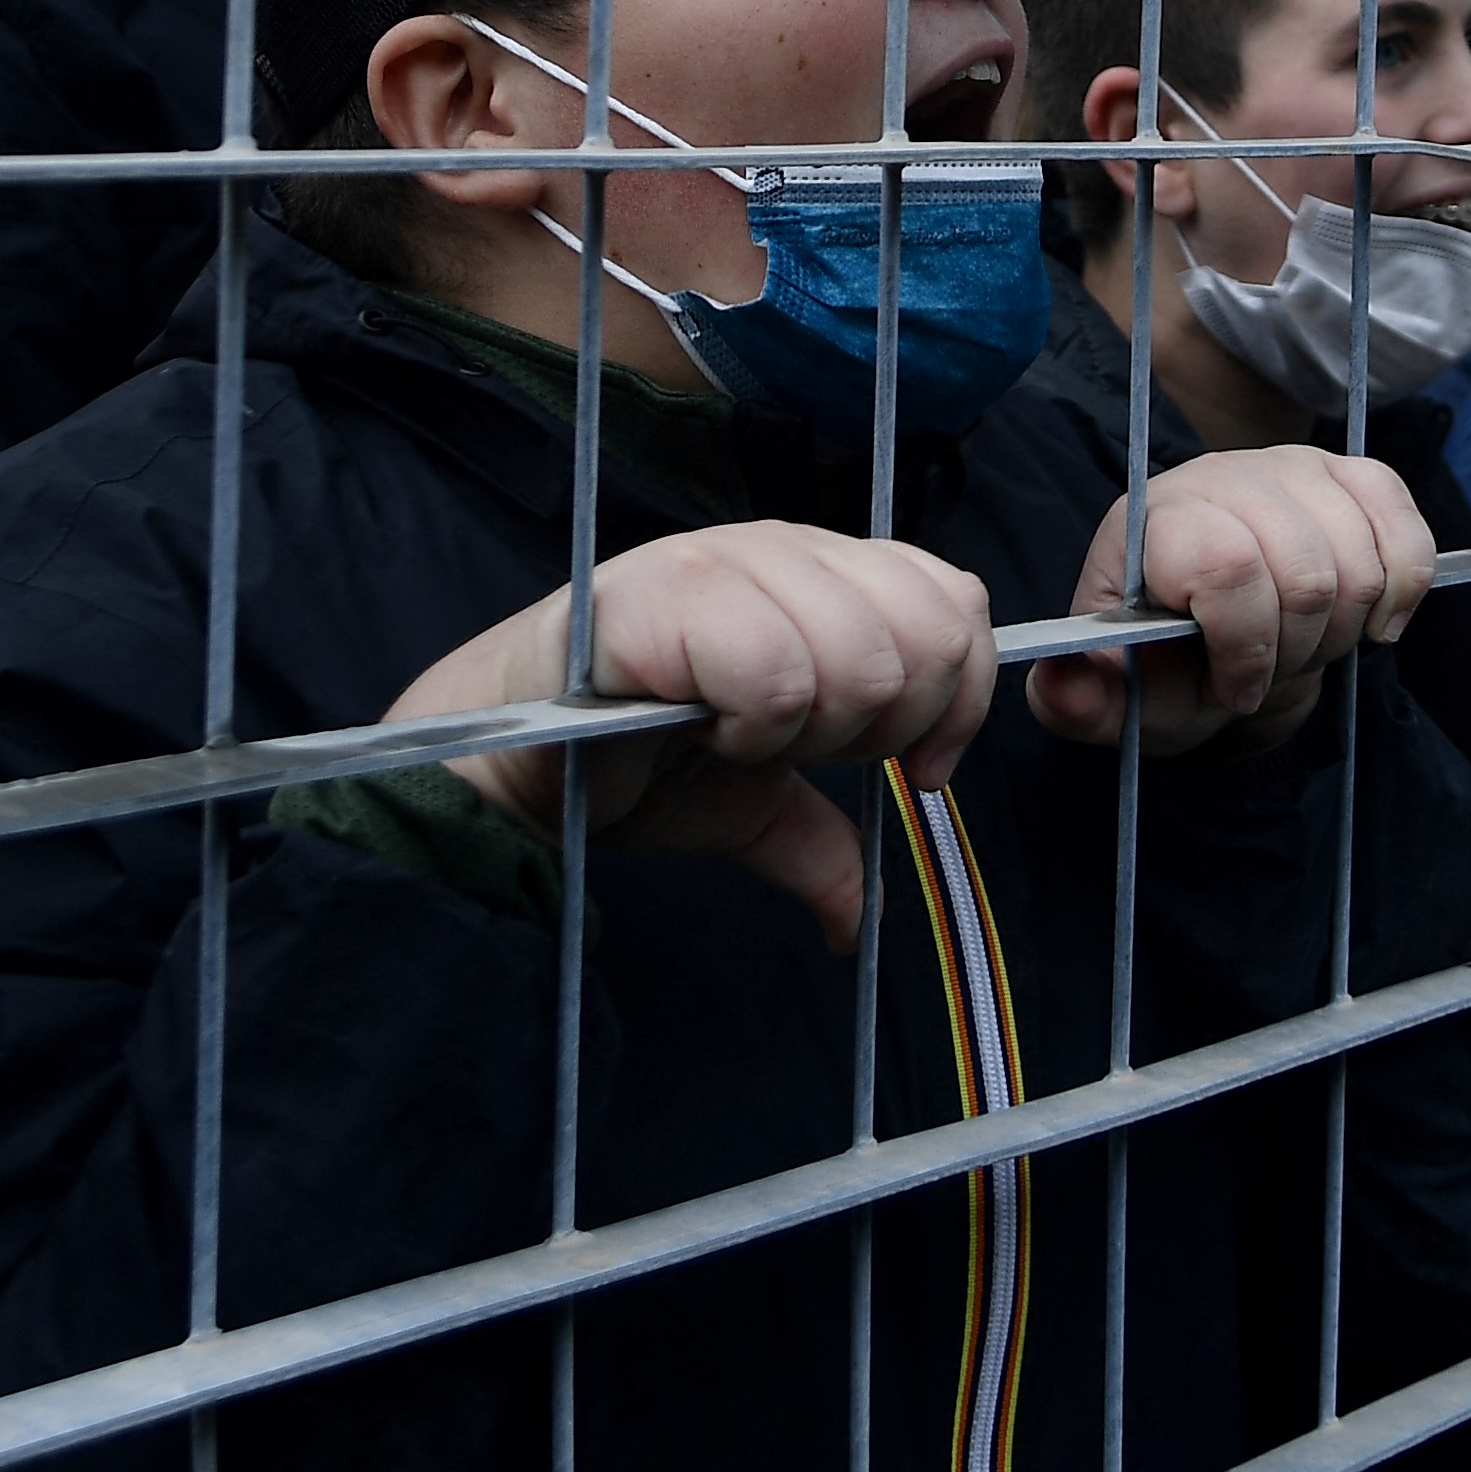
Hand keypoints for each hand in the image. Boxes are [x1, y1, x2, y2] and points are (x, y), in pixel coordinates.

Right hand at [388, 524, 993, 954]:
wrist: (514, 769)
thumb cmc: (628, 763)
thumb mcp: (750, 804)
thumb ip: (820, 844)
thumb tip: (858, 924)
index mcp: (821, 570)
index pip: (955, 602)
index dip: (955, 700)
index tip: (907, 768)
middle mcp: (783, 547)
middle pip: (923, 635)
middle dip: (880, 727)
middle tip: (799, 750)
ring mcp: (724, 561)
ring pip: (861, 656)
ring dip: (809, 731)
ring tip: (740, 736)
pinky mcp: (666, 594)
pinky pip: (777, 672)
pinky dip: (754, 726)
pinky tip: (706, 729)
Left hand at [1033, 445, 1437, 757]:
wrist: (1218, 636)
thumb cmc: (1167, 667)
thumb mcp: (1118, 699)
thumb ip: (1077, 703)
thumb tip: (1058, 684)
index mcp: (1151, 522)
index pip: (1223, 563)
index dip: (1242, 644)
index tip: (1234, 689)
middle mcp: (1219, 477)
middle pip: (1305, 572)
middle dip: (1296, 651)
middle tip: (1270, 673)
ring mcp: (1291, 467)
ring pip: (1361, 559)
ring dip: (1344, 631)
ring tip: (1305, 648)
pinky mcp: (1351, 476)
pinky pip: (1406, 527)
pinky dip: (1402, 590)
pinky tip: (1374, 624)